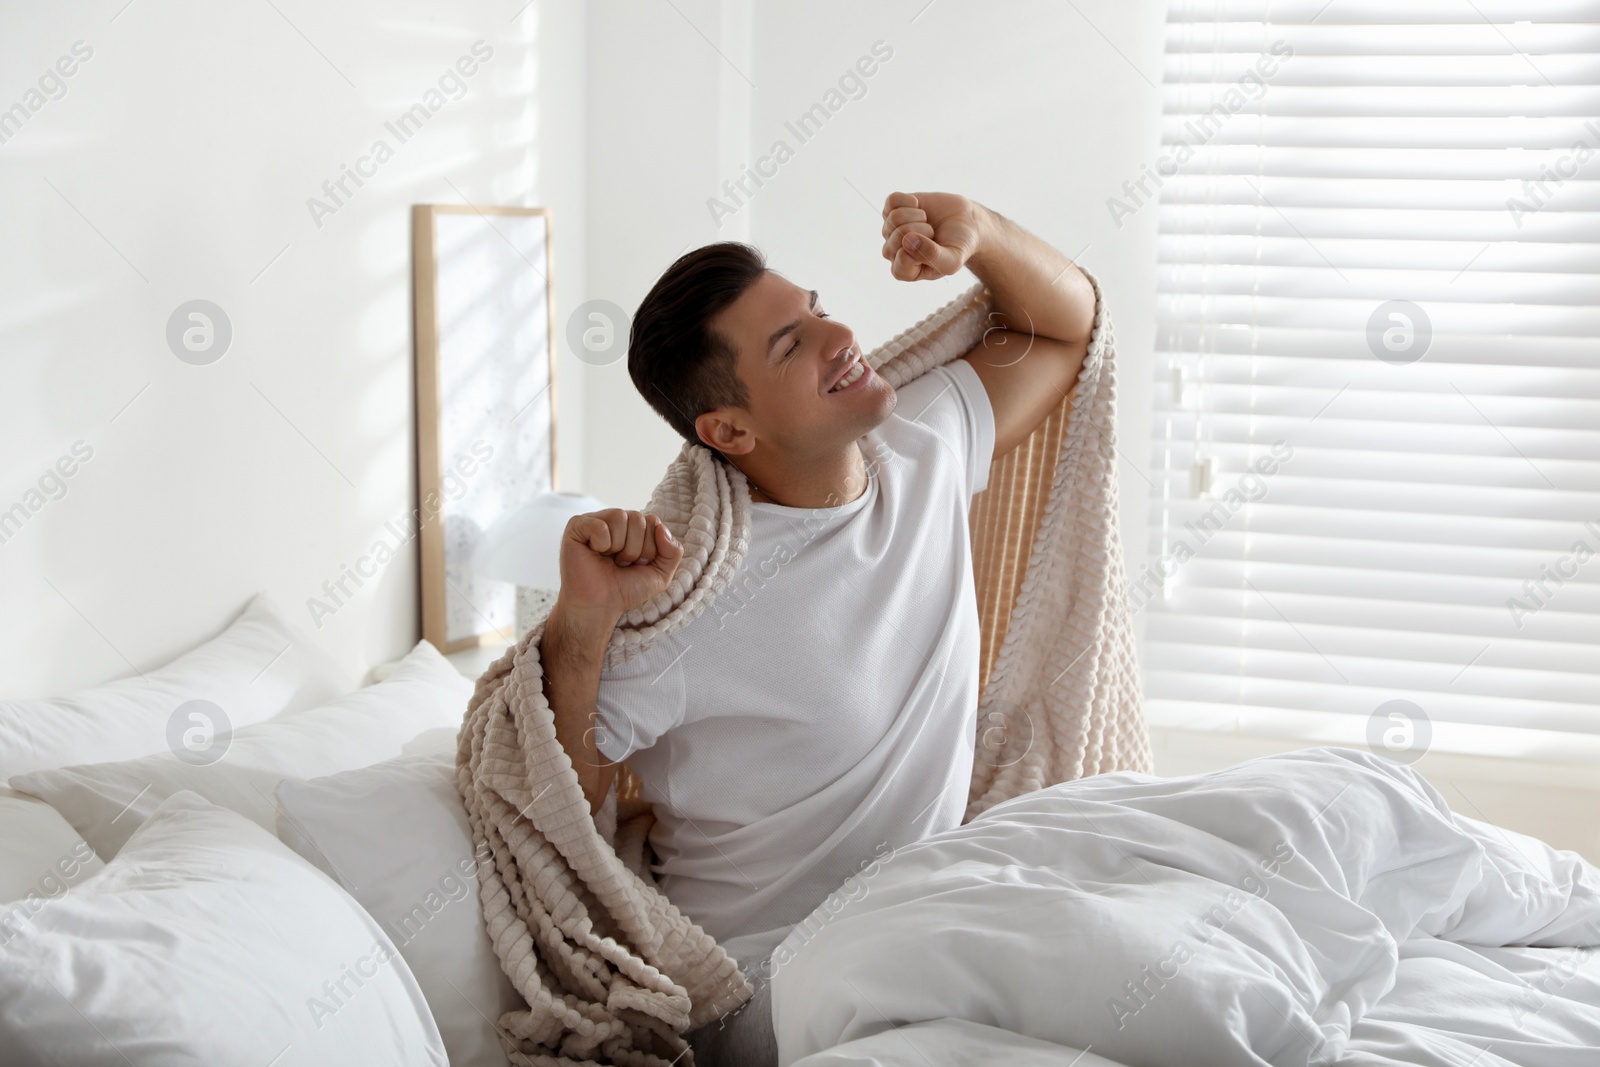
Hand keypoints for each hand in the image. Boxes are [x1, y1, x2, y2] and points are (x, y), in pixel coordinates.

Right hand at [555, 509, 683, 629]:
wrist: (600, 606)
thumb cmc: (626, 590)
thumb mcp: (660, 574)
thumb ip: (673, 551)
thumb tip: (660, 527)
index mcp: (634, 527)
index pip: (653, 521)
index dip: (649, 548)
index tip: (636, 564)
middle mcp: (615, 520)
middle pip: (638, 518)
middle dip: (634, 549)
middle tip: (620, 564)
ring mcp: (595, 521)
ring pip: (619, 517)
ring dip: (618, 547)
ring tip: (608, 560)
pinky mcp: (577, 526)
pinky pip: (599, 525)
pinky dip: (601, 543)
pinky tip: (593, 553)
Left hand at [880, 191, 985, 280]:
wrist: (964, 221)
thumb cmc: (957, 245)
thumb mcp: (952, 260)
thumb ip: (932, 256)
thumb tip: (907, 241)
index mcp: (904, 271)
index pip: (903, 259)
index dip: (923, 248)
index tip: (936, 247)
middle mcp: (892, 252)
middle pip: (899, 235)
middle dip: (924, 230)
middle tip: (933, 233)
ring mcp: (890, 230)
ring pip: (895, 217)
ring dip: (919, 216)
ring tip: (927, 222)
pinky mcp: (891, 210)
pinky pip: (892, 200)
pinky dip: (910, 200)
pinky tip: (918, 207)